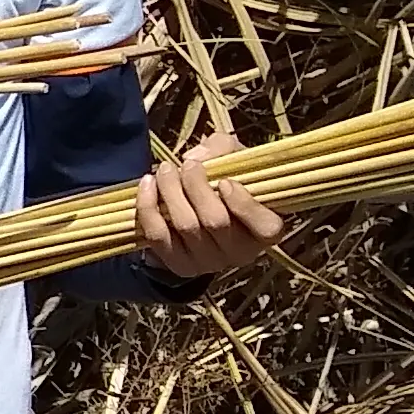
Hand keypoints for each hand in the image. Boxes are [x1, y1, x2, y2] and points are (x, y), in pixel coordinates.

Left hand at [137, 135, 283, 280]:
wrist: (196, 214)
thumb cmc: (224, 182)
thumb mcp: (234, 159)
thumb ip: (223, 149)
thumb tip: (196, 157)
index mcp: (266, 230)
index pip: (265, 227)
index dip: (244, 205)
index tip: (224, 181)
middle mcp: (241, 252)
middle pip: (216, 221)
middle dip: (196, 187)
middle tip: (186, 165)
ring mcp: (209, 262)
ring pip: (186, 226)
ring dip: (171, 191)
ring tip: (165, 169)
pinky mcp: (179, 264)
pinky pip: (158, 236)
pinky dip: (148, 207)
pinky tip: (147, 184)